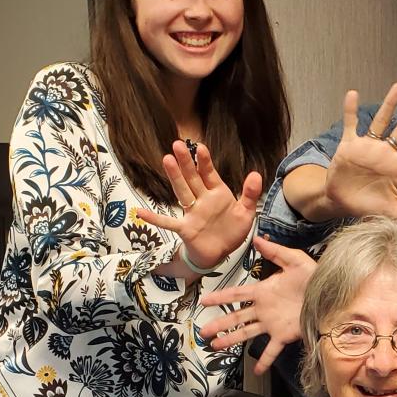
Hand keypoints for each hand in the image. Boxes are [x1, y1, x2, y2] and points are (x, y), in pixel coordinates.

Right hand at [138, 141, 262, 270]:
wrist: (220, 253)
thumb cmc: (231, 231)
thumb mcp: (245, 213)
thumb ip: (250, 194)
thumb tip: (256, 174)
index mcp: (217, 193)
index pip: (209, 174)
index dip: (204, 161)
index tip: (200, 147)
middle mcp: (202, 200)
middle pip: (192, 178)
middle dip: (186, 162)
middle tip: (177, 144)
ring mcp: (192, 213)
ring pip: (182, 191)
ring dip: (174, 177)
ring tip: (167, 159)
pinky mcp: (185, 228)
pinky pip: (168, 223)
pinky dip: (155, 219)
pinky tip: (140, 213)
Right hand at [198, 235, 316, 373]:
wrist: (332, 294)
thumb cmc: (314, 276)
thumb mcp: (295, 260)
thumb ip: (275, 252)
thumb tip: (257, 239)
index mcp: (263, 291)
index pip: (236, 294)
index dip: (219, 297)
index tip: (203, 300)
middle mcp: (264, 309)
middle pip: (236, 317)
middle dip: (219, 324)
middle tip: (203, 332)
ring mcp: (272, 324)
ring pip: (247, 333)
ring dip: (231, 339)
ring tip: (216, 347)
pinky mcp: (284, 335)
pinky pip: (272, 349)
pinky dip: (264, 360)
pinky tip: (256, 370)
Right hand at [322, 84, 396, 224]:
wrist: (341, 203)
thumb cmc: (369, 206)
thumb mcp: (396, 211)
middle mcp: (386, 152)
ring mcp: (368, 146)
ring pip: (380, 121)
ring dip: (389, 104)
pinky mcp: (349, 145)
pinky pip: (350, 124)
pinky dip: (350, 110)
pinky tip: (353, 94)